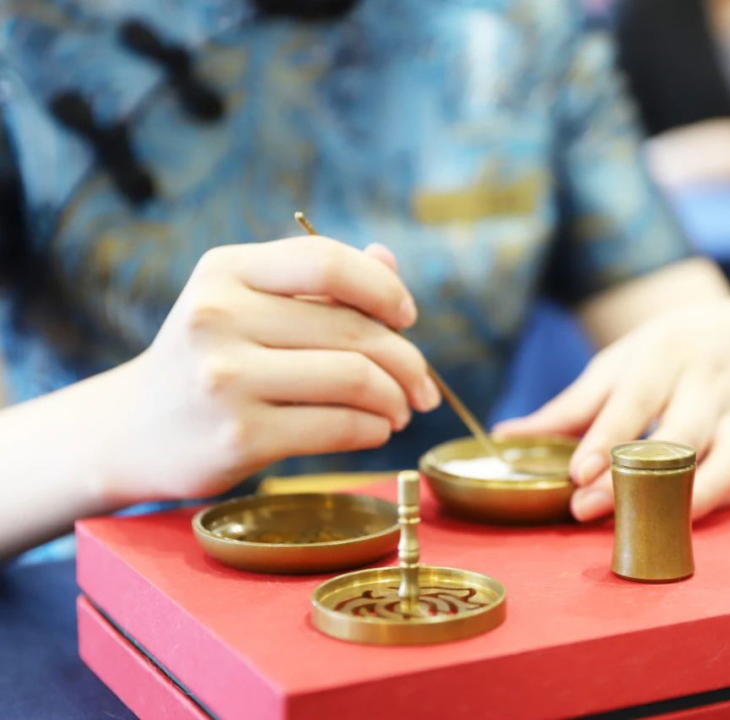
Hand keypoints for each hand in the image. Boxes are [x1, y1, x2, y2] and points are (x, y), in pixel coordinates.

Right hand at [99, 236, 440, 502]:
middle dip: (408, 360)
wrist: (133, 431)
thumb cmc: (210, 360)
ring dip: (396, 399)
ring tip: (401, 410)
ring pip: (354, 378)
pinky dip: (373, 428)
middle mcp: (219, 316)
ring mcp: (225, 378)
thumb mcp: (246, 304)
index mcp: (225, 271)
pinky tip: (375, 429)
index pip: (328, 262)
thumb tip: (388, 259)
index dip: (384, 288)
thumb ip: (318, 282)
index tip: (408, 317)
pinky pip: (338, 426)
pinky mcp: (239, 436)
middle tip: (424, 386)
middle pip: (354, 329)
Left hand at [494, 297, 729, 521]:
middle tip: (587, 509)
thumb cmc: (668, 353)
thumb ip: (570, 406)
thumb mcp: (620, 364)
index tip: (577, 474)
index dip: (607, 439)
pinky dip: (710, 505)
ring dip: (684, 502)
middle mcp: (709, 384)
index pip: (637, 400)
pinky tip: (674, 524)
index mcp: (668, 354)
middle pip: (679, 436)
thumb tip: (505, 438)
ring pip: (727, 465)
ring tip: (644, 529)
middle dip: (635, 478)